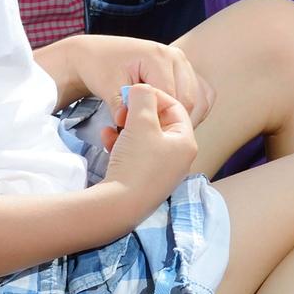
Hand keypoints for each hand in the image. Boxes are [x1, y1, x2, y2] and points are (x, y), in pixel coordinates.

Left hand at [42, 35, 213, 139]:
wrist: (97, 54)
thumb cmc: (101, 67)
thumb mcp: (107, 86)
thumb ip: (118, 105)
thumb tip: (125, 123)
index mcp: (159, 57)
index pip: (172, 98)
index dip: (160, 121)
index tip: (144, 135)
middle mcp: (176, 57)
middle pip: (190, 100)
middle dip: (174, 122)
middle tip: (154, 137)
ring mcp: (182, 63)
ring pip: (198, 99)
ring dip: (184, 118)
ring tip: (162, 131)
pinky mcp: (183, 70)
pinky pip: (199, 95)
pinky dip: (189, 111)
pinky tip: (171, 123)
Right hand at [97, 84, 198, 214]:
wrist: (119, 205)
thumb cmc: (136, 162)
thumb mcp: (141, 122)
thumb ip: (143, 98)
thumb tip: (142, 88)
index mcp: (186, 142)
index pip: (175, 107)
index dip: (153, 95)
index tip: (132, 92)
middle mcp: (179, 157)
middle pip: (159, 122)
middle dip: (137, 113)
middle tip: (122, 110)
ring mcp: (162, 170)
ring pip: (144, 138)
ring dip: (126, 127)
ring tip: (113, 125)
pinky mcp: (144, 180)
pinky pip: (135, 153)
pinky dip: (122, 143)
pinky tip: (107, 139)